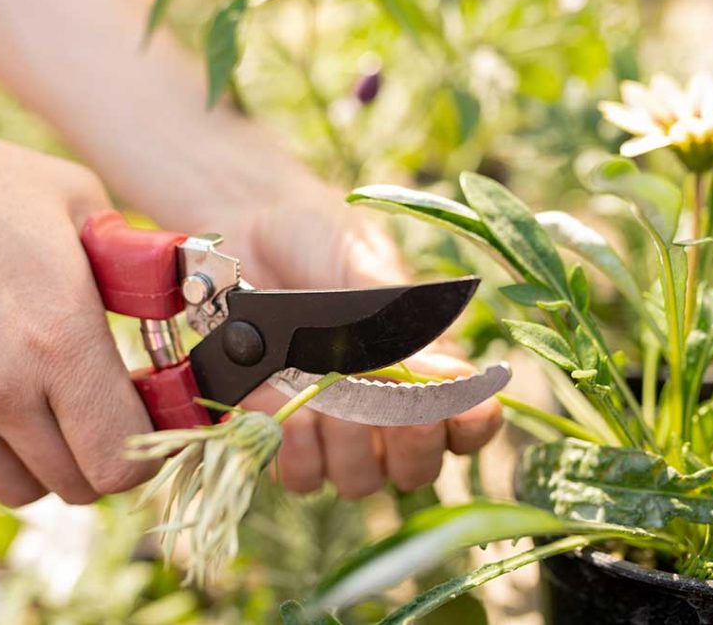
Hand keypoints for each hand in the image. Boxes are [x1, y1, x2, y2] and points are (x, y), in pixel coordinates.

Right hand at [0, 68, 157, 506]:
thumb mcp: (75, 201)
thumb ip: (132, 263)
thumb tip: (166, 299)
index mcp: (59, 338)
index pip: (122, 456)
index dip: (149, 454)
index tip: (152, 430)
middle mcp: (0, 389)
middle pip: (76, 487)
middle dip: (102, 460)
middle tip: (103, 420)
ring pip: (16, 487)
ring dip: (43, 461)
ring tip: (44, 407)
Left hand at [192, 181, 502, 497]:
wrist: (241, 232)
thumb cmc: (314, 237)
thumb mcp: (362, 263)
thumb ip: (398, 320)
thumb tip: (451, 375)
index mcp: (422, 365)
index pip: (471, 425)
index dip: (469, 427)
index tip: (452, 406)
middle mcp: (383, 409)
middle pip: (418, 469)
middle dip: (403, 441)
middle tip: (379, 397)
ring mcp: (332, 430)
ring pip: (361, 481)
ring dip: (343, 444)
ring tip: (316, 391)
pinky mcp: (279, 436)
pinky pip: (304, 477)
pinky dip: (295, 448)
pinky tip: (278, 404)